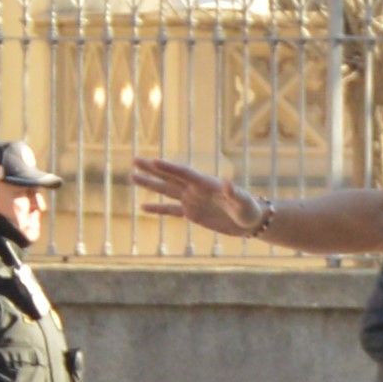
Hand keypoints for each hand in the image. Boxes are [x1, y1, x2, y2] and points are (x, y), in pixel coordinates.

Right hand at [130, 157, 259, 236]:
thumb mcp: (243, 202)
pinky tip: (143, 206)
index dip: (169, 168)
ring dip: (149, 184)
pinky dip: (157, 209)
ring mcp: (191, 201)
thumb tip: (226, 181)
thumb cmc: (250, 209)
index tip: (153, 160)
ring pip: (166, 191)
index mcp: (205, 184)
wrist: (250, 222)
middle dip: (152, 169)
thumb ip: (233, 192)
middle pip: (169, 177)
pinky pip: (170, 211)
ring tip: (132, 177)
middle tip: (134, 159)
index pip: (184, 174)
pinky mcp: (192, 214)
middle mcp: (195, 189)